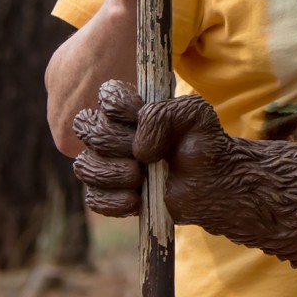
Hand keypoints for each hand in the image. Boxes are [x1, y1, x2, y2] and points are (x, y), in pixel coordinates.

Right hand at [73, 79, 232, 220]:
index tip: (143, 118)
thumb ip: (166, 113)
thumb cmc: (203, 146)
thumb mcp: (196, 117)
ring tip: (140, 178)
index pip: (107, 95)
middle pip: (87, 127)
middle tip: (147, 155)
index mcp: (133, 110)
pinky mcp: (108, 195)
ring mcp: (107, 165)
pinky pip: (93, 198)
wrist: (212, 187)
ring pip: (84, 164)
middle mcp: (114, 134)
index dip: (122, 108)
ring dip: (112, 172)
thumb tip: (139, 146)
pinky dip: (114, 201)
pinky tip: (136, 200)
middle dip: (117, 142)